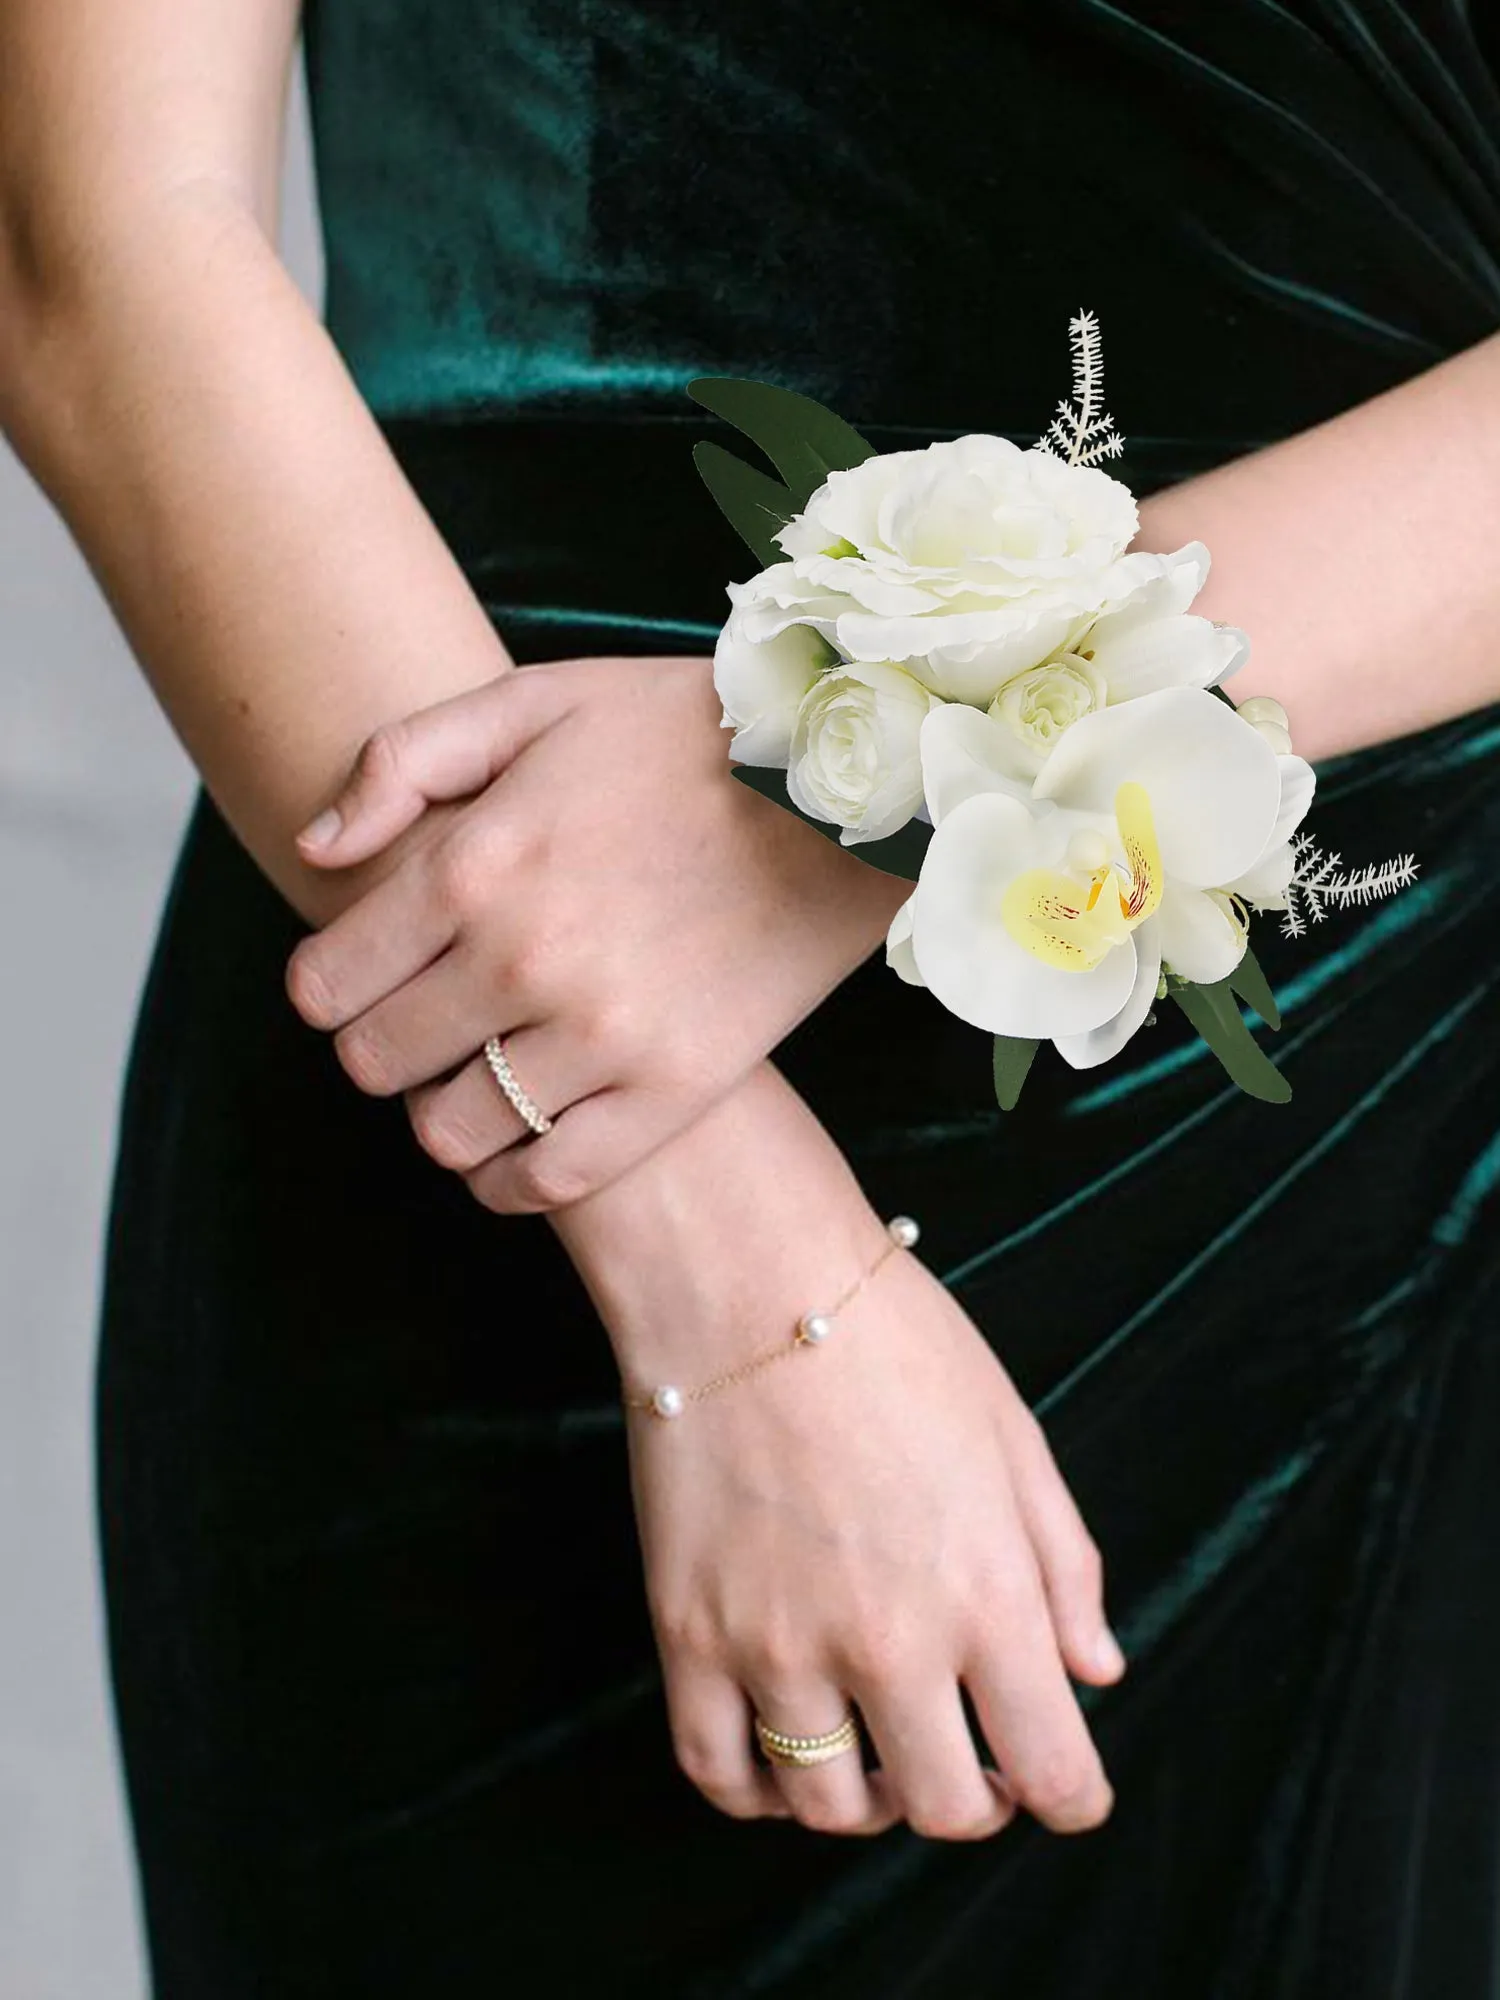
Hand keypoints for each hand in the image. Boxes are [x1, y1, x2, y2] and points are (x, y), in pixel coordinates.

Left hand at [285, 658, 906, 1211]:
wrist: (841, 791)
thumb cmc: (678, 736)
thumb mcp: (536, 703)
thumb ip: (404, 761)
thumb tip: (314, 851)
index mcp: (473, 864)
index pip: (326, 984)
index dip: (328, 987)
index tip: (360, 979)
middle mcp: (523, 960)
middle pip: (375, 1065)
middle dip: (379, 1047)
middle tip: (421, 1024)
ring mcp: (602, 1035)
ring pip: (447, 1133)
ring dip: (442, 1111)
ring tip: (476, 1075)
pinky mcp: (673, 1089)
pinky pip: (547, 1179)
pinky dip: (508, 1177)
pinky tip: (516, 1141)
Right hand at [556, 1065, 1124, 1839]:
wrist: (745, 1280)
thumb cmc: (894, 1340)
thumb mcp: (1013, 1436)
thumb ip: (1065, 1565)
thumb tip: (1095, 1670)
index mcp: (988, 1595)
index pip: (1054, 1770)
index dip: (1073, 1796)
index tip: (1063, 1784)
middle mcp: (888, 1644)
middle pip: (946, 1810)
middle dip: (978, 1799)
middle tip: (973, 1755)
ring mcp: (777, 1648)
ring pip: (832, 1808)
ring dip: (870, 1800)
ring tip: (877, 1749)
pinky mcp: (688, 1635)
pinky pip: (718, 1773)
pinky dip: (757, 1790)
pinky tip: (783, 1751)